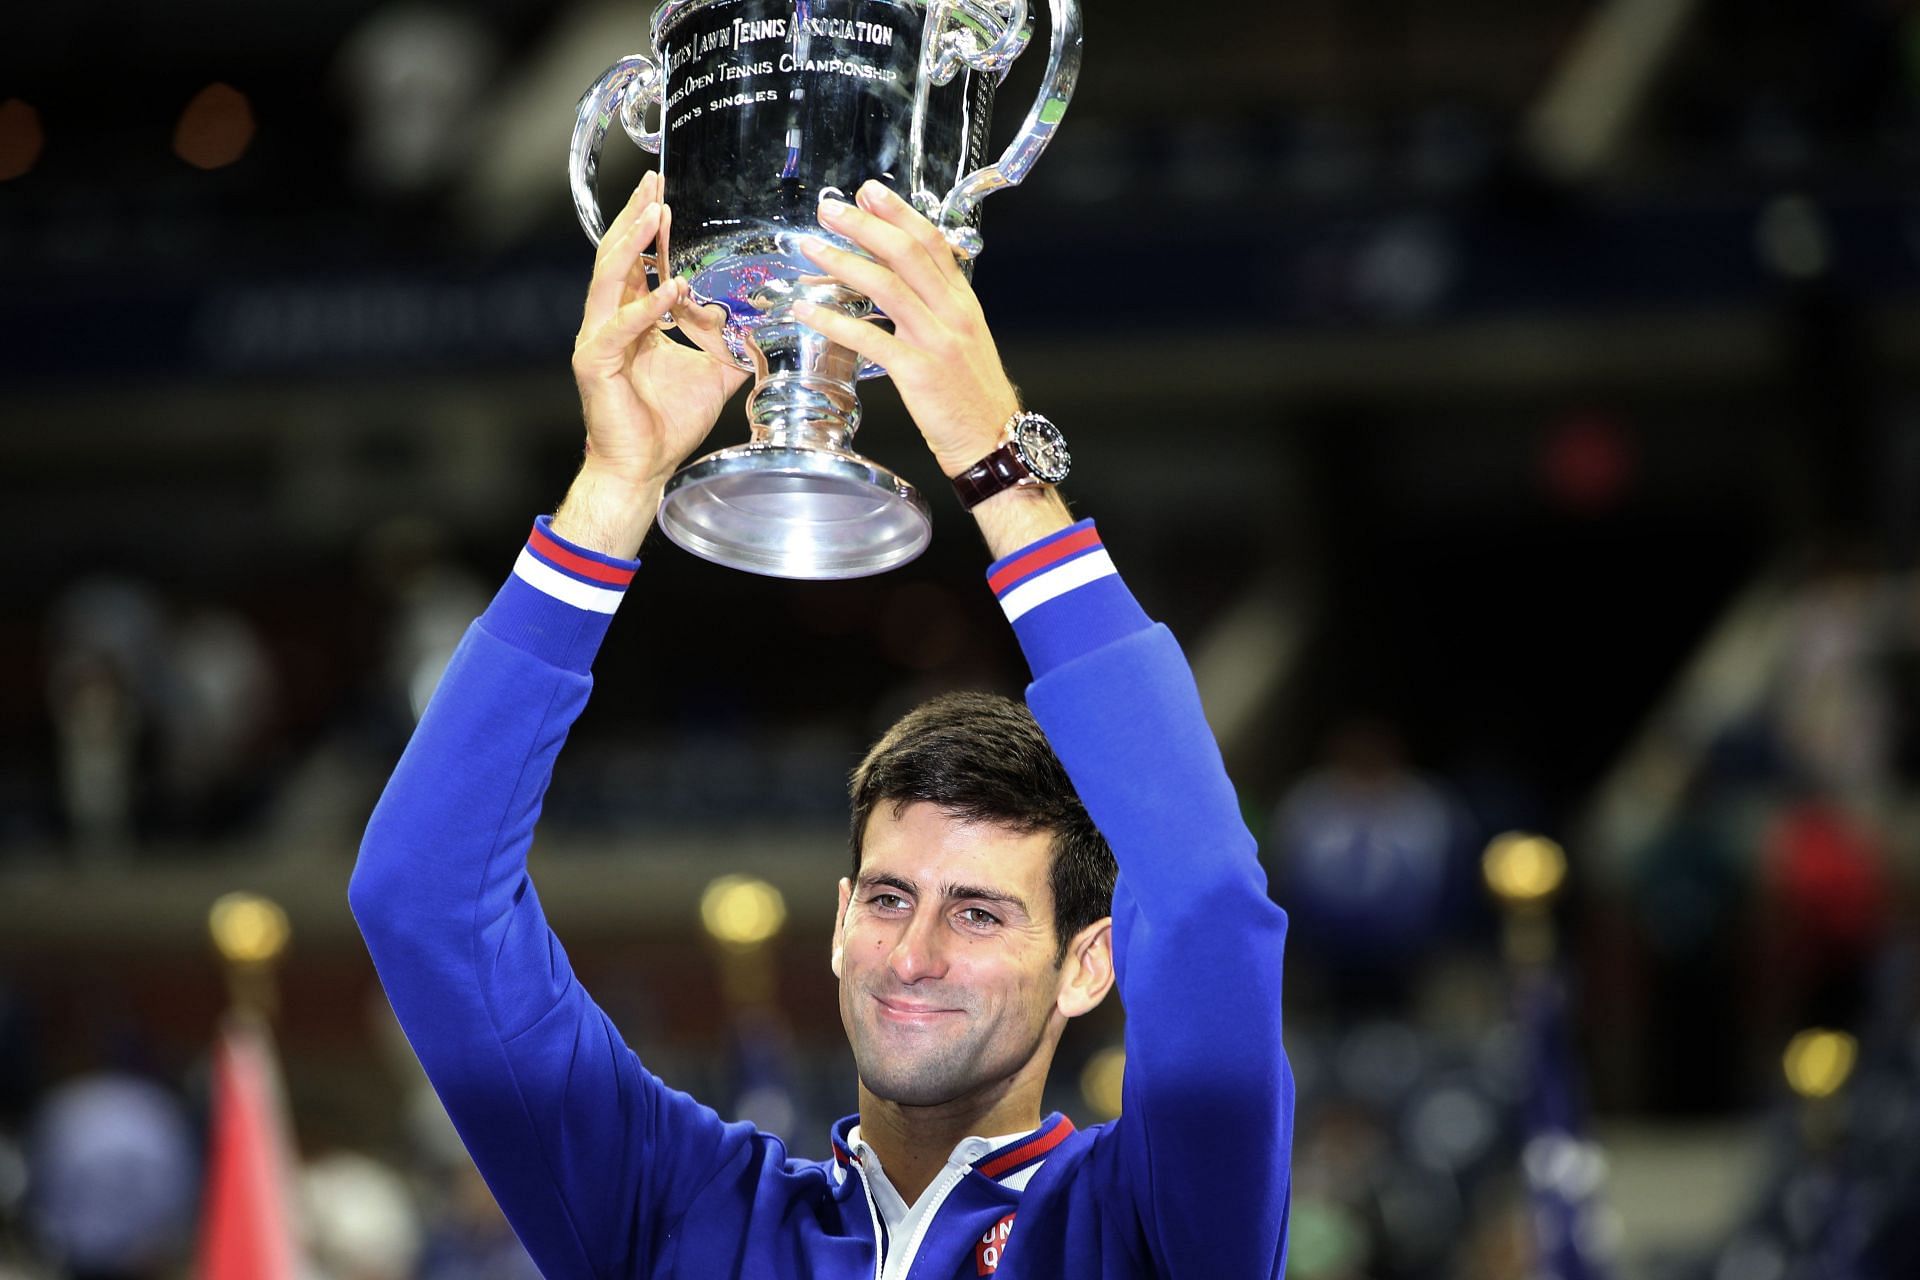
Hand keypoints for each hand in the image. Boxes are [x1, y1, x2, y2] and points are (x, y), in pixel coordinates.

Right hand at [562, 172, 748, 552]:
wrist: (644, 467)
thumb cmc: (668, 422)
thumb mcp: (714, 372)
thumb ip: (729, 341)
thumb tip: (760, 318)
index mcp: (631, 318)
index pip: (638, 260)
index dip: (650, 227)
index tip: (666, 193)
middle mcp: (609, 321)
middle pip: (617, 255)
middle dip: (636, 216)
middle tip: (654, 182)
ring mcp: (598, 339)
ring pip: (611, 278)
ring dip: (634, 243)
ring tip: (655, 214)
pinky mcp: (596, 362)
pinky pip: (622, 327)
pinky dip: (647, 305)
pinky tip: (670, 287)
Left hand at [793, 181, 1020, 478]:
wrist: (994, 441)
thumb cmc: (973, 397)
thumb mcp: (964, 341)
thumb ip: (936, 308)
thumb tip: (899, 282)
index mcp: (963, 303)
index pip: (932, 243)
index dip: (899, 213)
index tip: (869, 193)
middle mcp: (952, 315)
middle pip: (907, 254)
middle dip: (865, 226)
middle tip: (831, 210)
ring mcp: (937, 342)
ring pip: (887, 287)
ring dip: (844, 263)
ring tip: (812, 249)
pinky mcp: (918, 372)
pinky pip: (870, 338)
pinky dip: (834, 321)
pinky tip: (809, 311)